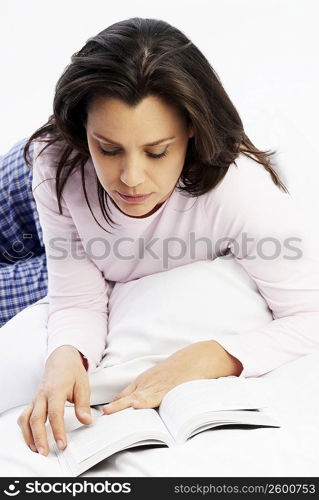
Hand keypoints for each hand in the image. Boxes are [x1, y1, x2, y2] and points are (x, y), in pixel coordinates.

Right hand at [17, 345, 91, 455]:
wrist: (61, 360)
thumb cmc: (72, 372)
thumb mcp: (83, 385)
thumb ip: (83, 404)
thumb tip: (86, 421)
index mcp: (56, 390)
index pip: (55, 413)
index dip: (58, 430)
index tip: (62, 444)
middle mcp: (43, 395)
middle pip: (36, 419)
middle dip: (40, 438)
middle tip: (46, 452)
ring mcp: (36, 398)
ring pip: (26, 419)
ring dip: (29, 436)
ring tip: (37, 449)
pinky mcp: (33, 402)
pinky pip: (24, 416)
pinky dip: (25, 430)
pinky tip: (32, 439)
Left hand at [102, 340, 242, 413]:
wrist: (198, 357)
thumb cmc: (181, 370)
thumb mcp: (161, 379)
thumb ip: (150, 392)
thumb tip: (139, 407)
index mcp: (144, 381)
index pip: (124, 395)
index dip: (114, 406)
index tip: (102, 418)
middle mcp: (148, 382)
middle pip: (126, 397)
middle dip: (114, 408)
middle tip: (100, 417)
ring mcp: (158, 384)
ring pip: (137, 397)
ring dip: (123, 406)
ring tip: (110, 413)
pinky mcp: (169, 387)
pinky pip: (156, 396)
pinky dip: (146, 400)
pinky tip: (137, 406)